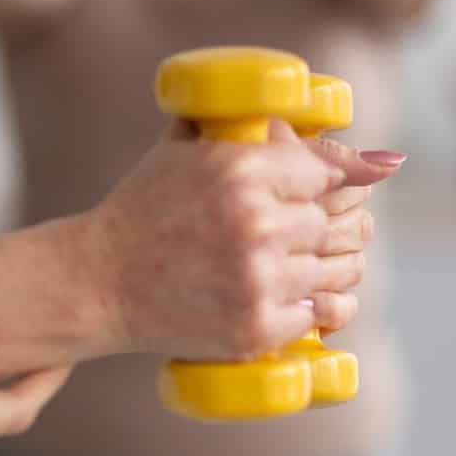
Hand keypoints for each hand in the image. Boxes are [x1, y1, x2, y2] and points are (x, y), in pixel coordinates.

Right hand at [81, 122, 391, 359]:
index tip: (343, 186)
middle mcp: (256, 223)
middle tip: (301, 230)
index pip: (330, 171)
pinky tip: (293, 296)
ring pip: (340, 268)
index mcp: (241, 169)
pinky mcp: (257, 327)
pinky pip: (323, 312)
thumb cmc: (142, 211)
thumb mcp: (185, 150)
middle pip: (336, 221)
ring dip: (328, 265)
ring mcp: (258, 280)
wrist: (94, 282)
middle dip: (323, 225)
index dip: (336, 179)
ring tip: (296, 262)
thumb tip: (361, 147)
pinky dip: (316, 306)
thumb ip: (252, 128)